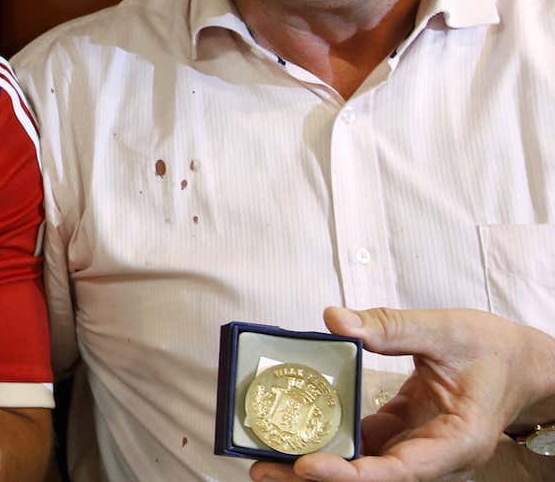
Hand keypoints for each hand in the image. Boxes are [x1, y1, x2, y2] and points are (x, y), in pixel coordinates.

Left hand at [249, 306, 551, 481]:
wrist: (523, 363)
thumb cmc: (496, 351)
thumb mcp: (447, 330)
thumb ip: (391, 326)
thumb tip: (333, 319)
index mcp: (455, 442)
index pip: (399, 471)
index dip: (350, 474)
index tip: (308, 465)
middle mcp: (432, 456)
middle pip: (369, 477)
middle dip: (315, 477)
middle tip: (262, 468)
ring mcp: (414, 448)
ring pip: (359, 464)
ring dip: (313, 462)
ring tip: (262, 456)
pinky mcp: (399, 433)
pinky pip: (359, 442)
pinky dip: (325, 437)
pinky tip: (287, 430)